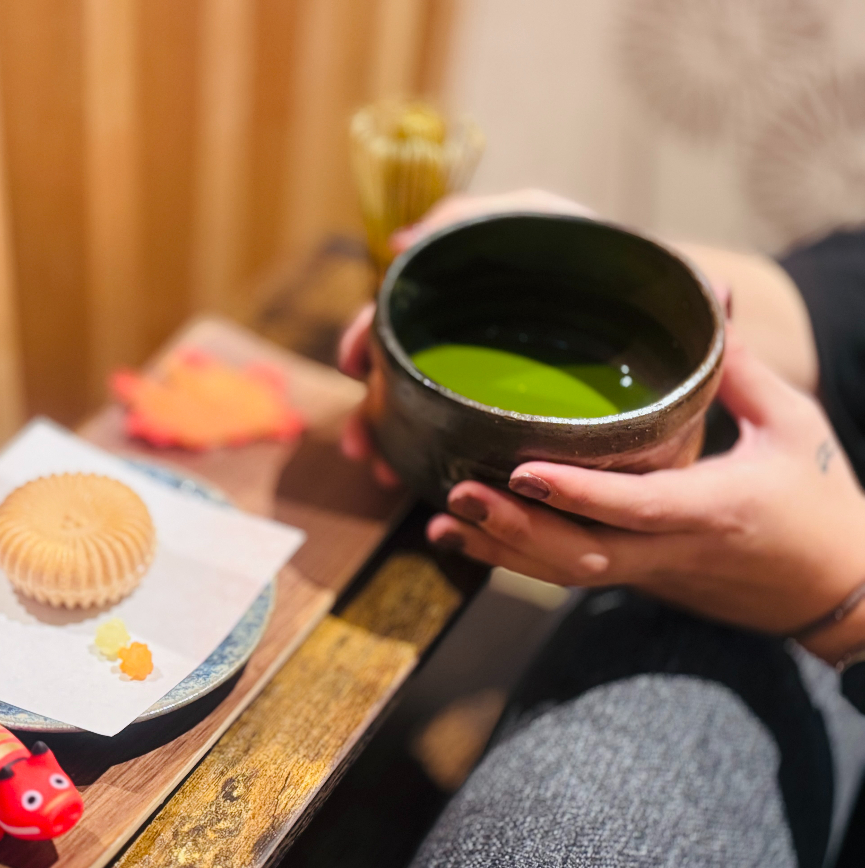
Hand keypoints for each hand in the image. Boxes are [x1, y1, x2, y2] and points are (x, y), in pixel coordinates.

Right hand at [339, 189, 595, 486]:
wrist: (683, 304)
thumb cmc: (608, 254)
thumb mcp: (535, 215)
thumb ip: (467, 216)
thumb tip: (399, 244)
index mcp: (468, 304)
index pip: (398, 320)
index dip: (365, 338)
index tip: (352, 363)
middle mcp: (474, 349)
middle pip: (401, 382)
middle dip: (370, 415)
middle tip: (360, 443)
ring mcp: (498, 394)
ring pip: (427, 426)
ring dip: (393, 448)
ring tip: (382, 471)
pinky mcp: (532, 435)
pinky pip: (473, 458)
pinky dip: (443, 471)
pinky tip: (420, 482)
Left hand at [427, 340, 864, 662]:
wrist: (836, 591)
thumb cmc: (821, 501)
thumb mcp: (794, 425)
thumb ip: (740, 373)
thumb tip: (705, 307)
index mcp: (716, 509)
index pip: (637, 506)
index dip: (577, 493)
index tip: (521, 469)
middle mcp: (673, 549)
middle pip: (581, 556)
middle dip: (515, 529)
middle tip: (456, 492)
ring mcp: (652, 572)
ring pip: (565, 575)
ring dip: (502, 550)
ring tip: (443, 521)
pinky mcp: (639, 579)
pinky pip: (569, 576)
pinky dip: (516, 559)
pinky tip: (468, 539)